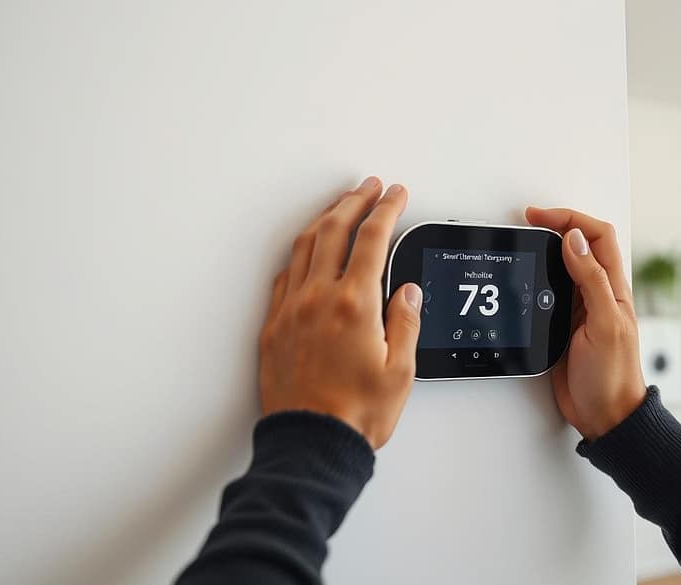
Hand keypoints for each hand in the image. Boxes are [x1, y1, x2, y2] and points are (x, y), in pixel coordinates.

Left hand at [258, 177, 421, 448]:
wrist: (310, 444)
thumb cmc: (355, 415)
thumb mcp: (399, 371)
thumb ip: (405, 323)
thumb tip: (406, 292)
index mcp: (355, 305)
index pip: (372, 239)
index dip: (387, 210)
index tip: (397, 195)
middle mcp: (318, 299)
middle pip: (335, 231)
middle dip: (355, 201)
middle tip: (370, 187)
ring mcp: (291, 310)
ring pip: (305, 247)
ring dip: (325, 219)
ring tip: (340, 206)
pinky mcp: (274, 327)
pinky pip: (285, 276)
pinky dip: (300, 254)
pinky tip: (307, 252)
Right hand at [525, 207, 646, 440]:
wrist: (604, 415)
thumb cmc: (613, 376)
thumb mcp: (604, 324)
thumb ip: (592, 281)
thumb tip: (575, 240)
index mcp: (613, 288)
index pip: (596, 236)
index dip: (570, 218)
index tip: (539, 218)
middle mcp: (598, 293)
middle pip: (580, 244)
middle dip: (556, 226)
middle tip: (528, 223)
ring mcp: (581, 308)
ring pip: (564, 266)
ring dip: (546, 251)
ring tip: (525, 242)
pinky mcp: (564, 325)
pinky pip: (551, 292)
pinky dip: (538, 279)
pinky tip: (526, 279)